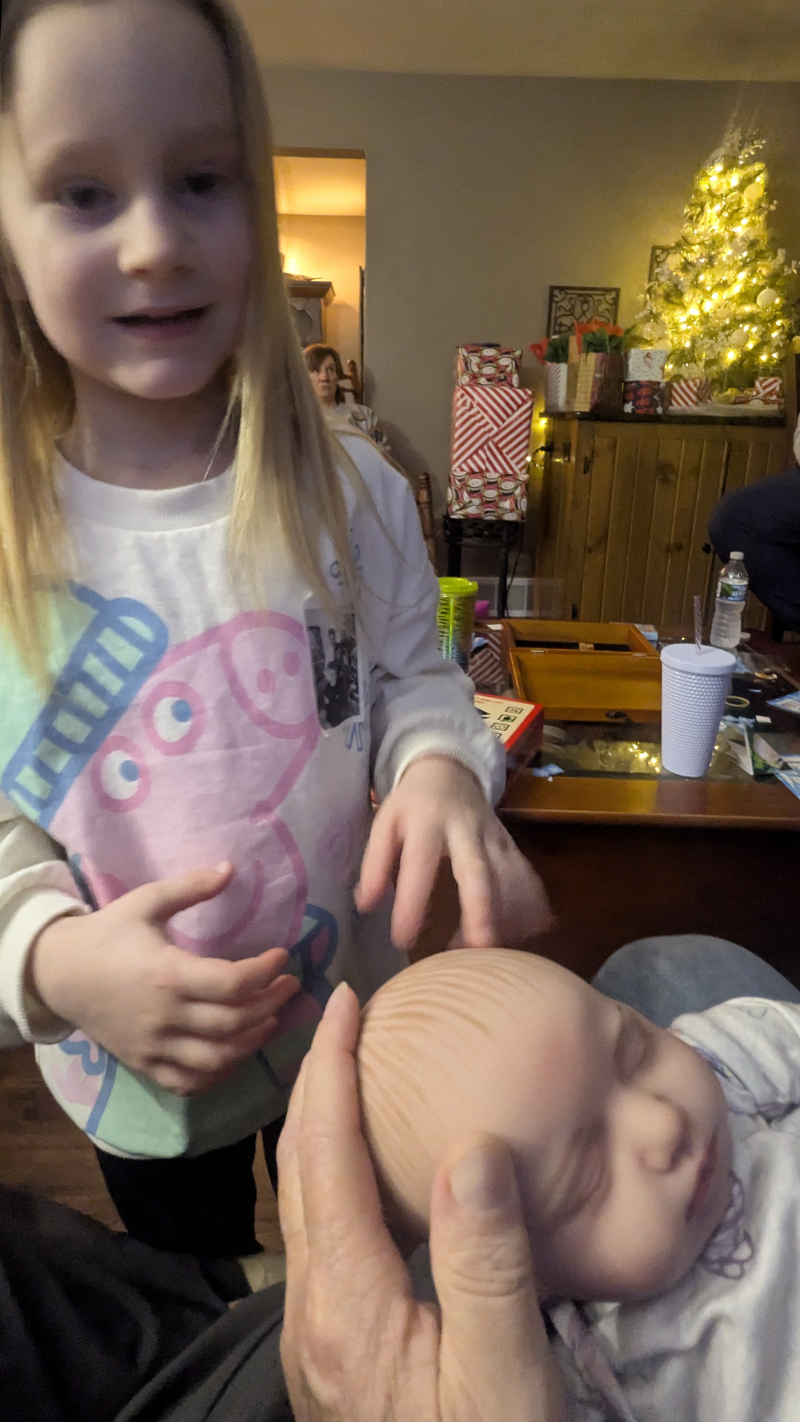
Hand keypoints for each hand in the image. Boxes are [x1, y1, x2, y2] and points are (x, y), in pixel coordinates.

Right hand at [29, 863, 298, 1095]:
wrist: (58, 974)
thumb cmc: (107, 934)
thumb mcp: (146, 902)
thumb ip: (190, 888)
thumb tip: (231, 867)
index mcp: (167, 974)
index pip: (232, 983)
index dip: (266, 972)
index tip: (282, 957)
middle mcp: (164, 1016)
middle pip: (234, 1023)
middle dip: (271, 1004)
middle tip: (289, 986)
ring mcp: (154, 1046)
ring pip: (218, 1059)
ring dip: (252, 1041)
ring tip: (270, 1018)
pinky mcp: (144, 1064)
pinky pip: (189, 1083)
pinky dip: (218, 1074)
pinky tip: (235, 1051)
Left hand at [278, 982, 565, 1421]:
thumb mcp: (504, 1373)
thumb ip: (486, 1260)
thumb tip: (472, 1146)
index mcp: (345, 1302)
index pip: (323, 1156)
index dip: (328, 1071)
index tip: (341, 1002)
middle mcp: (313, 1310)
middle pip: (296, 1172)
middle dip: (310, 1085)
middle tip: (338, 1019)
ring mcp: (317, 1336)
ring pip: (301, 1205)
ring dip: (316, 1130)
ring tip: (347, 1077)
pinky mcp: (336, 1353)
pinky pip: (321, 1237)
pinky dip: (333, 1177)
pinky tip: (368, 1177)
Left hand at [355, 756, 552, 950]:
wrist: (450, 770)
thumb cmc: (412, 804)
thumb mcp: (385, 821)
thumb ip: (375, 862)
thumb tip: (366, 906)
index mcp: (427, 822)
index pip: (420, 866)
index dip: (412, 903)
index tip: (402, 940)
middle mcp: (466, 830)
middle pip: (479, 872)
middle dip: (481, 912)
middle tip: (479, 949)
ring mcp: (494, 838)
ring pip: (508, 879)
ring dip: (504, 918)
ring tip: (491, 955)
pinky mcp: (512, 846)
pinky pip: (524, 879)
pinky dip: (525, 908)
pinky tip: (518, 935)